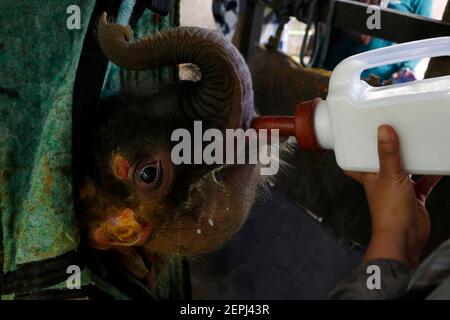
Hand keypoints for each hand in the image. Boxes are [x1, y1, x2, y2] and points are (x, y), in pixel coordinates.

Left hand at [345, 125, 440, 267]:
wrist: (405, 237)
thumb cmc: (389, 212)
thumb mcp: (389, 176)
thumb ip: (388, 153)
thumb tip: (383, 130)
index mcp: (369, 177)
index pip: (356, 162)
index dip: (356, 150)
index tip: (361, 135)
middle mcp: (381, 182)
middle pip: (383, 163)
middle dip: (389, 150)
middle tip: (396, 133)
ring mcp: (397, 190)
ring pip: (404, 170)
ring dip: (411, 160)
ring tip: (419, 144)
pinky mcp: (413, 197)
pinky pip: (422, 182)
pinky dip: (430, 175)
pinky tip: (437, 165)